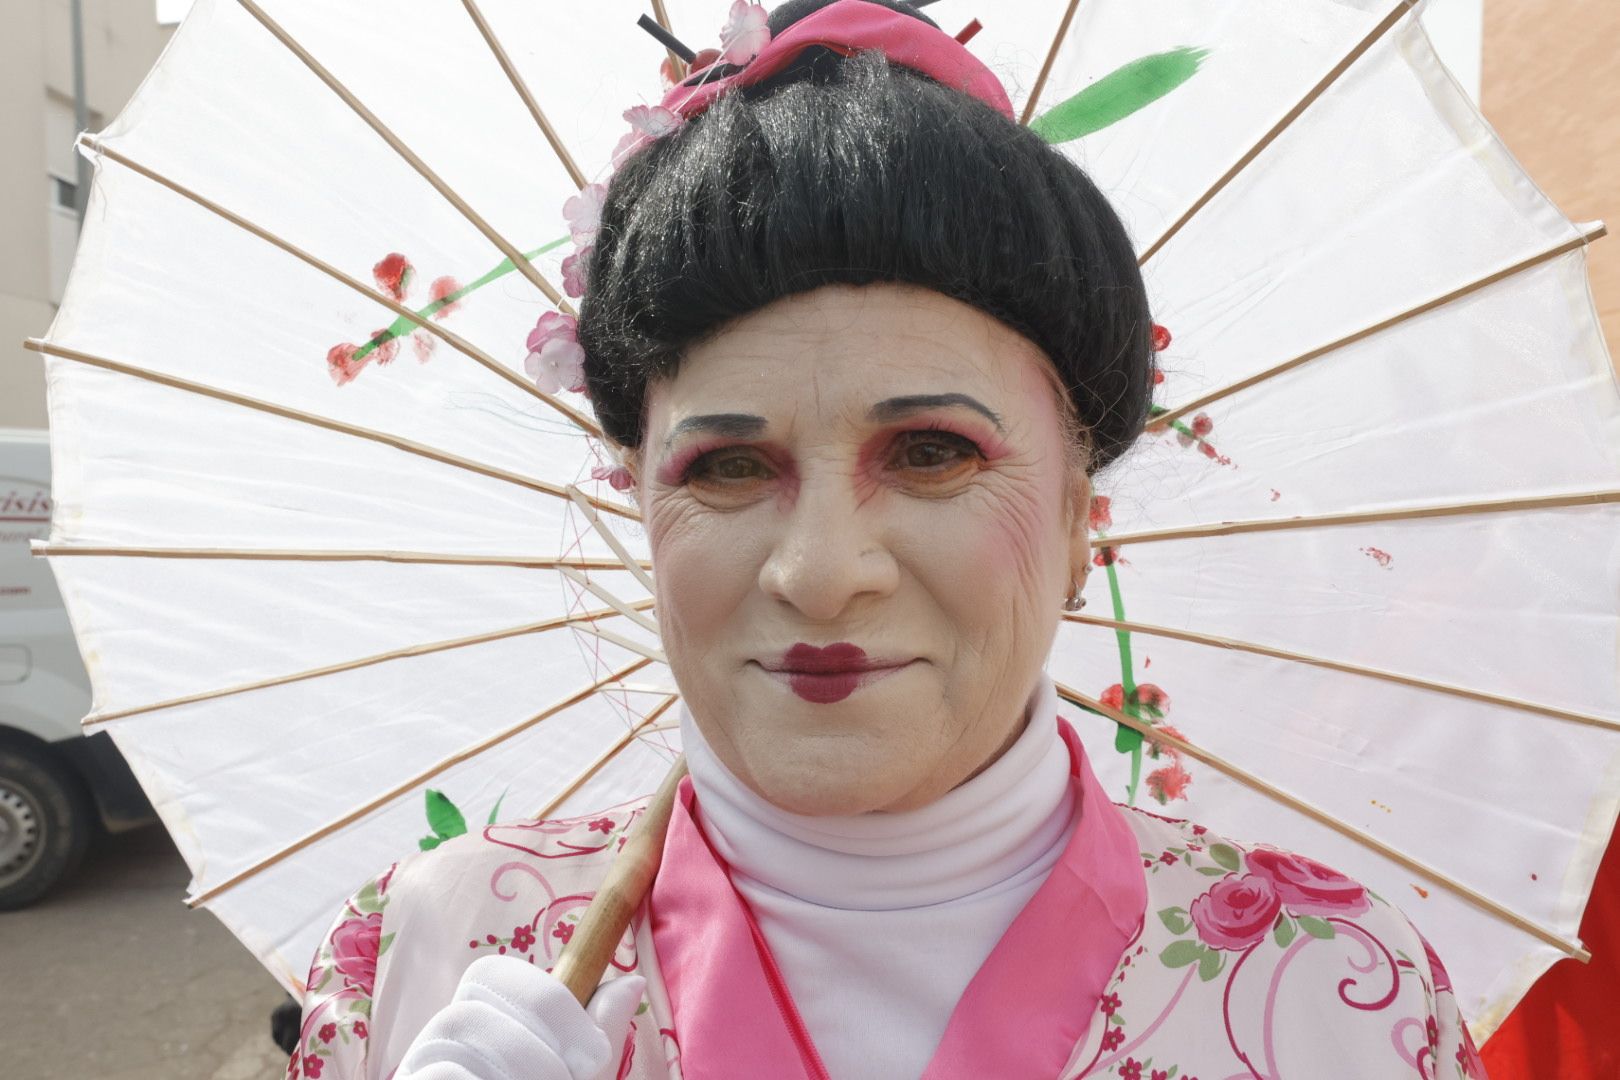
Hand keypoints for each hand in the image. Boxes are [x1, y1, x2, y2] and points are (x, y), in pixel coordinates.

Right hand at [396, 955, 643, 1079]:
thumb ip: (595, 1043)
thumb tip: (631, 982)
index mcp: (478, 1035)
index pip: (489, 974)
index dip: (543, 996)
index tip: (592, 1052)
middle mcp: (439, 1052)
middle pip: (473, 1001)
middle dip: (538, 1039)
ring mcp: (417, 1076)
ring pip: (457, 1027)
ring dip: (520, 1064)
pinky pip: (441, 1071)